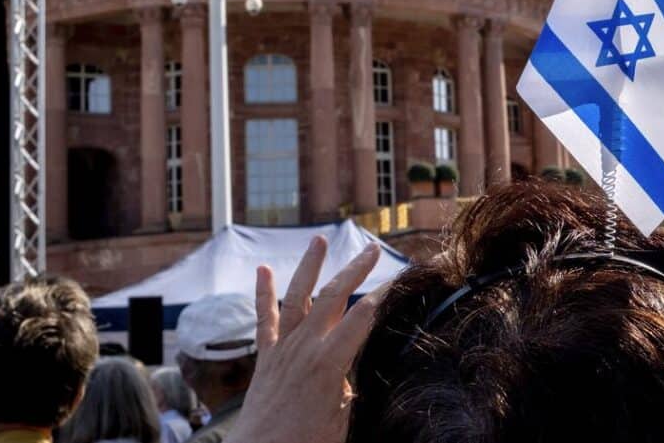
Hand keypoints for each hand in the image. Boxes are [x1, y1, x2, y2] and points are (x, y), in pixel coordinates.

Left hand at [223, 237, 382, 442]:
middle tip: (373, 248)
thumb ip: (354, 385)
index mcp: (329, 361)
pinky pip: (264, 319)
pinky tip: (263, 270)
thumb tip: (365, 365)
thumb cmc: (307, 442)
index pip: (363, 316)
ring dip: (310, 266)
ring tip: (319, 240)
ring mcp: (283, 348)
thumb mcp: (345, 415)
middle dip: (356, 269)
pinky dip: (264, 293)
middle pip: (334, 296)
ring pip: (298, 297)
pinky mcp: (266, 356)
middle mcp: (305, 346)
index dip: (384, 294)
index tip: (400, 277)